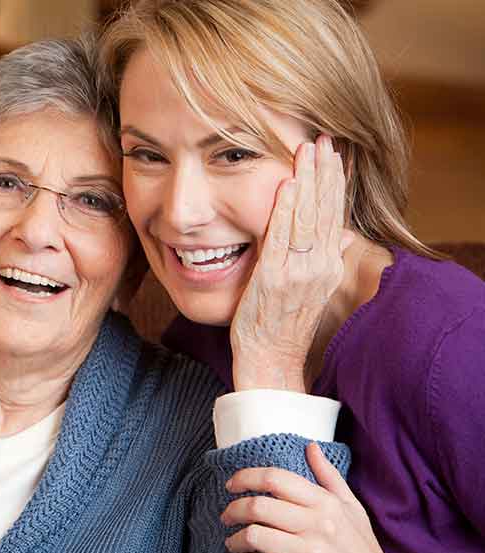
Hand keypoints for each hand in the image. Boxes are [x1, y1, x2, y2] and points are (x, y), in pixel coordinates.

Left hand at [221, 443, 407, 552]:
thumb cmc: (361, 547)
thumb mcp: (351, 507)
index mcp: (325, 503)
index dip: (245, 477)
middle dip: (232, 510)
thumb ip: (328, 476)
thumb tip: (310, 447)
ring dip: (235, 539)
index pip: (275, 478)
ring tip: (233, 542)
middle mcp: (317, 525)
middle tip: (226, 515)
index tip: (231, 484)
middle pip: (258, 506)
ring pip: (254, 535)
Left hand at [230, 135, 352, 391]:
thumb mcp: (310, 289)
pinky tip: (288, 185)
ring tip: (309, 149)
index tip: (335, 154)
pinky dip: (286, 209)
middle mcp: (318, 266)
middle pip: (324, 210)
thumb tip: (339, 234)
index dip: (335, 183)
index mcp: (326, 266)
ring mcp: (297, 272)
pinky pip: (281, 238)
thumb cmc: (281, 325)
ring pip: (307, 217)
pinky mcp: (273, 278)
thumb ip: (322, 259)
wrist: (269, 360)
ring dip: (308, 180)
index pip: (334, 215)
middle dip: (324, 171)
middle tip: (323, 138)